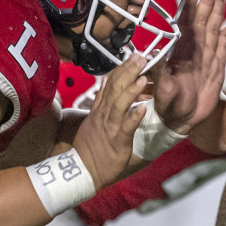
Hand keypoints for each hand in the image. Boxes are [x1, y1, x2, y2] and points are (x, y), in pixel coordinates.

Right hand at [73, 55, 147, 185]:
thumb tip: (106, 83)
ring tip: (144, 77)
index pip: (110, 83)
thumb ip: (100, 101)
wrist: (81, 170)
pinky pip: (126, 128)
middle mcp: (104, 115)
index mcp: (100, 110)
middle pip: (115, 88)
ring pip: (119, 105)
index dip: (121, 68)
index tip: (133, 55)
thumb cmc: (90, 147)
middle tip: (141, 56)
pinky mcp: (117, 142)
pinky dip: (133, 118)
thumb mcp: (92, 120)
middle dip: (128, 71)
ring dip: (131, 90)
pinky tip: (142, 108)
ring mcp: (110, 128)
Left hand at [150, 0, 225, 133]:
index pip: (186, 25)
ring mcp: (206, 59)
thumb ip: (160, 70)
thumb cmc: (168, 105)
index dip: (189, 9)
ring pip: (213, 32)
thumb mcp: (162, 88)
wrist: (181, 120)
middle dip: (206, 5)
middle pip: (202, 23)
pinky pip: (222, 50)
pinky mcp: (215, 69)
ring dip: (217, 15)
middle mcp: (194, 52)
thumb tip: (157, 52)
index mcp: (180, 53)